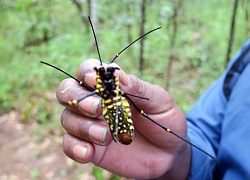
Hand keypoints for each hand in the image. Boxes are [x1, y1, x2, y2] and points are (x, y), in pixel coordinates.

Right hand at [56, 59, 190, 178]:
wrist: (168, 154)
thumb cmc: (164, 122)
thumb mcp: (160, 102)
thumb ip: (140, 88)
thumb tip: (119, 75)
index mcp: (112, 87)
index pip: (87, 71)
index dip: (85, 72)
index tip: (95, 81)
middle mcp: (96, 103)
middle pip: (67, 91)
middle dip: (77, 98)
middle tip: (98, 109)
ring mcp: (91, 125)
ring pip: (67, 118)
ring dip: (83, 126)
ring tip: (107, 136)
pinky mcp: (90, 147)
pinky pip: (69, 145)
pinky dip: (75, 148)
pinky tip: (89, 152)